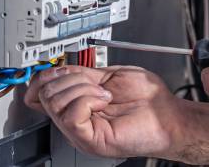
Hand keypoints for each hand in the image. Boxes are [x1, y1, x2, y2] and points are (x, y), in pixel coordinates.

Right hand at [25, 65, 183, 158]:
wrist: (168, 116)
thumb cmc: (148, 100)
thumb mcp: (110, 77)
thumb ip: (83, 74)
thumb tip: (60, 69)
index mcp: (77, 104)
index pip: (40, 92)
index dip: (45, 76)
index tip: (60, 69)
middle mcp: (74, 119)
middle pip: (45, 93)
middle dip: (71, 78)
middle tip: (97, 84)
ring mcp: (79, 131)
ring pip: (55, 102)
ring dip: (83, 88)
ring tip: (104, 94)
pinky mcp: (88, 139)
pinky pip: (70, 115)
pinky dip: (88, 100)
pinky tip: (104, 101)